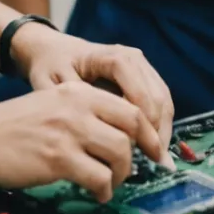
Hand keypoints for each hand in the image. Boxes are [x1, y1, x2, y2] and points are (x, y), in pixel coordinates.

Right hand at [0, 82, 161, 202]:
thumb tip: (119, 135)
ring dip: (121, 174)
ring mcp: (69, 132)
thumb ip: (83, 111)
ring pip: (120, 154)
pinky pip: (99, 177)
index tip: (155, 148)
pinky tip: (97, 192)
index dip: (148, 131)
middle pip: (132, 127)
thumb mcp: (52, 103)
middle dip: (144, 151)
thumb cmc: (12, 125)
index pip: (130, 107)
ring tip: (110, 182)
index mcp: (78, 92)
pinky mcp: (58, 158)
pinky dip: (104, 189)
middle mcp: (78, 107)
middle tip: (141, 168)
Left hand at [12, 24, 172, 162]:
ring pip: (163, 98)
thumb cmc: (50, 66)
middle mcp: (132, 57)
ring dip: (162, 128)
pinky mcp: (144, 75)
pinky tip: (152, 145)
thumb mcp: (51, 84)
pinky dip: (160, 122)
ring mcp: (141, 65)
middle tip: (154, 162)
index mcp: (110, 58)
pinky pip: (160, 99)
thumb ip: (73, 104)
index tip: (139, 148)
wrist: (53, 50)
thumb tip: (98, 131)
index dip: (143, 119)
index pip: (137, 89)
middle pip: (156, 95)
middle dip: (157, 130)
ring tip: (156, 158)